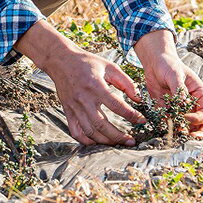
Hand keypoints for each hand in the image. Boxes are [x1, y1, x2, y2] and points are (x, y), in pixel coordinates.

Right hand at [15, 20, 145, 146]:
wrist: (61, 60)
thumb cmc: (87, 62)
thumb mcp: (109, 66)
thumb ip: (125, 82)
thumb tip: (138, 99)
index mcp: (96, 85)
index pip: (117, 106)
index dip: (132, 115)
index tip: (142, 120)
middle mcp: (84, 99)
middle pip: (102, 125)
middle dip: (119, 136)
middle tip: (131, 141)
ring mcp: (74, 107)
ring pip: (90, 132)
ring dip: (106, 141)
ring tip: (118, 142)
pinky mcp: (67, 111)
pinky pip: (76, 132)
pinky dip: (87, 141)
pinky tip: (98, 141)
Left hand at [134, 29, 202, 139]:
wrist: (154, 62)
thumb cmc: (169, 65)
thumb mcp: (175, 75)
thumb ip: (180, 90)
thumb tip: (184, 104)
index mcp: (200, 95)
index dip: (197, 119)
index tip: (185, 117)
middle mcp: (193, 104)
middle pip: (202, 125)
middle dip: (198, 134)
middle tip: (188, 137)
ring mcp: (181, 109)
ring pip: (187, 127)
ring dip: (183, 133)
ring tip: (174, 134)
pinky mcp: (168, 110)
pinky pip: (170, 123)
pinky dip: (168, 127)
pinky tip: (162, 127)